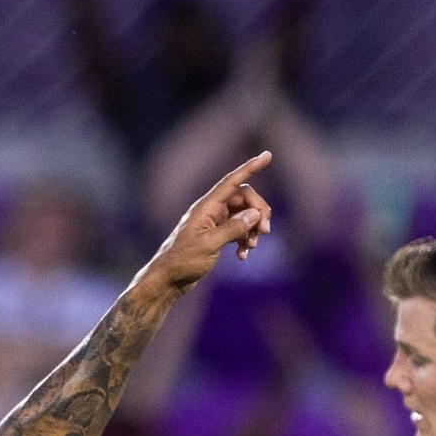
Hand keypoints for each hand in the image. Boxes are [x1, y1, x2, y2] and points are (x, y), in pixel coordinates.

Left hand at [149, 153, 274, 292]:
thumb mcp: (209, 244)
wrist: (167, 279)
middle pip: (244, 199)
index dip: (250, 167)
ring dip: (253, 229)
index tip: (267, 155)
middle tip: (265, 231)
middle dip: (259, 212)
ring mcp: (214, 222)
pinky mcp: (216, 235)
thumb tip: (255, 214)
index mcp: (207, 206)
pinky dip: (244, 240)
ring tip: (252, 247)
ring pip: (244, 215)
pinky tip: (243, 256)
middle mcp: (211, 210)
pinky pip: (238, 230)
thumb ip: (233, 228)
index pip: (233, 181)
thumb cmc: (183, 260)